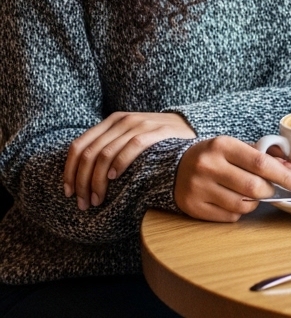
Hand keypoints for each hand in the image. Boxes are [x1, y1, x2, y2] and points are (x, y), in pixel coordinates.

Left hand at [64, 111, 195, 210]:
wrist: (189, 126)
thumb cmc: (154, 139)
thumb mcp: (127, 137)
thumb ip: (107, 146)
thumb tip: (78, 175)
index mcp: (111, 121)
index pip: (78, 146)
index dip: (69, 171)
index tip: (69, 192)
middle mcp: (122, 120)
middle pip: (89, 154)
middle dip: (82, 182)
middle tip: (84, 203)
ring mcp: (139, 123)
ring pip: (105, 154)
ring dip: (97, 181)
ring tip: (98, 199)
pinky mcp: (156, 131)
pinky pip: (131, 146)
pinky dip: (119, 163)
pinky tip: (115, 178)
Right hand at [174, 136, 290, 221]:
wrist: (174, 167)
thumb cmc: (213, 155)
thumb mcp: (235, 146)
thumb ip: (263, 154)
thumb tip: (290, 165)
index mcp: (222, 145)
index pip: (260, 162)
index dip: (283, 175)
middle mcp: (209, 166)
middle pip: (253, 186)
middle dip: (270, 191)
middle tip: (273, 189)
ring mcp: (199, 188)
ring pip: (242, 204)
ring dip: (255, 203)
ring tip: (253, 194)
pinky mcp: (193, 207)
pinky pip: (228, 217)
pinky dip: (239, 212)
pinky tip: (235, 201)